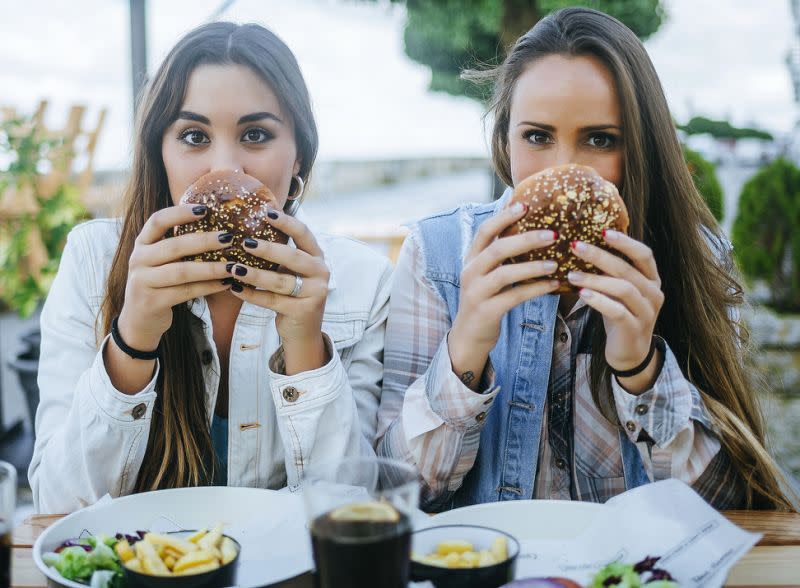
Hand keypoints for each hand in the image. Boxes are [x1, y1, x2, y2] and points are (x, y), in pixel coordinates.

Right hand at [118, 204, 232, 350]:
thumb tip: (218, 227)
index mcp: (141, 243)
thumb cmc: (160, 283)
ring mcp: (142, 281)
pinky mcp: (152, 302)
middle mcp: (138, 259)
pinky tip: (226, 284)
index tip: (205, 209)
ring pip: (182, 271)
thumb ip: (178, 245)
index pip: (157, 221)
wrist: (139, 319)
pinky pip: (186, 292)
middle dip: (204, 241)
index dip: (180, 212)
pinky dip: (208, 287)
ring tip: (233, 265)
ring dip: (211, 268)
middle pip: (174, 246)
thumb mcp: (161, 261)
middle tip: (229, 237)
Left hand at [226, 207, 329, 373]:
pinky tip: (234, 288)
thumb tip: (249, 228)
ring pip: (280, 281)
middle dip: (267, 248)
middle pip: (292, 257)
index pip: (304, 234)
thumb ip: (280, 254)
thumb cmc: (292, 294)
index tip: (266, 212)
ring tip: (233, 268)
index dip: (286, 222)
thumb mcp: (291, 272)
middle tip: (244, 242)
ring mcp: (314, 293)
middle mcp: (320, 273)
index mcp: (317, 257)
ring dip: (254, 274)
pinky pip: (272, 301)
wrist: (304, 331)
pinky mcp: (302, 311)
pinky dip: (251, 294)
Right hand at [449, 202, 559, 387]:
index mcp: (471, 259)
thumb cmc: (486, 300)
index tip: (524, 205)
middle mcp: (470, 272)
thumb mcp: (487, 275)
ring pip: (505, 273)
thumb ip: (501, 256)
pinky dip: (536, 289)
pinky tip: (554, 285)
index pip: (484, 231)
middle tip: (552, 234)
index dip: (503, 217)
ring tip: (556, 263)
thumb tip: (531, 230)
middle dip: (525, 239)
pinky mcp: (487, 311)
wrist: (469, 336)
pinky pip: (514, 296)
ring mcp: (476, 292)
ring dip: (532, 267)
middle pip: (497, 249)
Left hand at [567, 230, 663, 378]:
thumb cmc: (620, 314)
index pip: (644, 254)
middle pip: (627, 269)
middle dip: (600, 256)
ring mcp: (647, 312)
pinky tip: (582, 294)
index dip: (625, 242)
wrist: (630, 353)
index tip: (603, 231)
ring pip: (622, 289)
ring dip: (595, 279)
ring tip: (571, 274)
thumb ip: (610, 272)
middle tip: (576, 246)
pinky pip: (617, 311)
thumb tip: (583, 246)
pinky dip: (598, 301)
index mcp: (652, 279)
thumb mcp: (617, 291)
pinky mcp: (634, 328)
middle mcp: (654, 293)